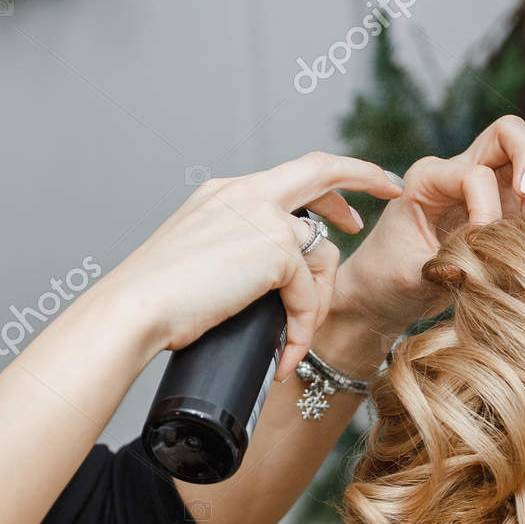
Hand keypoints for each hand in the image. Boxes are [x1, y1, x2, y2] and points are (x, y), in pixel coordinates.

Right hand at [99, 152, 403, 377]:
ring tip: (295, 340)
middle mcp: (244, 194)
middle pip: (321, 169)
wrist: (133, 311)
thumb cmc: (158, 302)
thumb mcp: (203, 264)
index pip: (289, 176)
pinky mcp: (274, 247)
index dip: (327, 185)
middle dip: (363, 174)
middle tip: (390, 190)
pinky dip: (303, 328)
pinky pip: (309, 292)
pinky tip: (287, 354)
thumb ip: (240, 257)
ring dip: (319, 300)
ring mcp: (260, 216)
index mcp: (225, 194)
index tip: (350, 205)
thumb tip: (274, 285)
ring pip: (321, 250)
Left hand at [332, 115, 524, 337]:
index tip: (480, 248)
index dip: (487, 211)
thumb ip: (443, 265)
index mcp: (428, 178)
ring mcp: (487, 185)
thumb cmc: (388, 280)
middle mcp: (459, 172)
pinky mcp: (506, 204)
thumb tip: (481, 264)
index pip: (474, 176)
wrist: (384, 292)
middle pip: (506, 134)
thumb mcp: (406, 275)